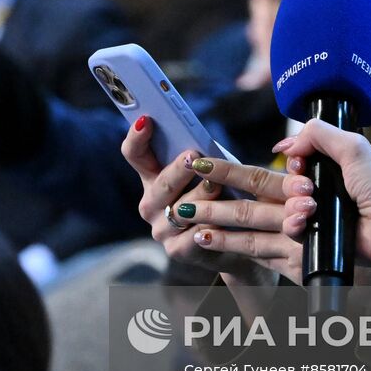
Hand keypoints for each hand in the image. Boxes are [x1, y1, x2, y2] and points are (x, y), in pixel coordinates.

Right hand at [123, 117, 304, 283]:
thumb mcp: (212, 169)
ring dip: (199, 197)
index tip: (146, 120)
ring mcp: (160, 229)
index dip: (136, 137)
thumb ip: (202, 155)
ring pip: (178, 211)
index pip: (135, 154)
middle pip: (159, 184)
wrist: (235, 239)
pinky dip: (207, 227)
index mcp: (153, 177)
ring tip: (216, 186)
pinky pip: (191, 238)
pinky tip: (220, 219)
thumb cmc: (222, 194)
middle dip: (177, 170)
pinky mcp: (176, 251)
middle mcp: (150, 204)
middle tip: (194, 156)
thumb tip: (202, 142)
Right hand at [273, 119, 370, 262]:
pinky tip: (304, 220)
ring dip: (293, 203)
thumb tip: (287, 144)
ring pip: (288, 205)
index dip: (294, 160)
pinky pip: (291, 228)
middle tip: (308, 187)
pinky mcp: (318, 233)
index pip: (298, 159)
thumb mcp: (352, 146)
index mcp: (332, 164)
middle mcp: (324, 187)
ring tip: (310, 206)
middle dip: (293, 183)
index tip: (299, 164)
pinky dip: (292, 223)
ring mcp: (320, 211)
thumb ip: (318, 133)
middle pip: (289, 181)